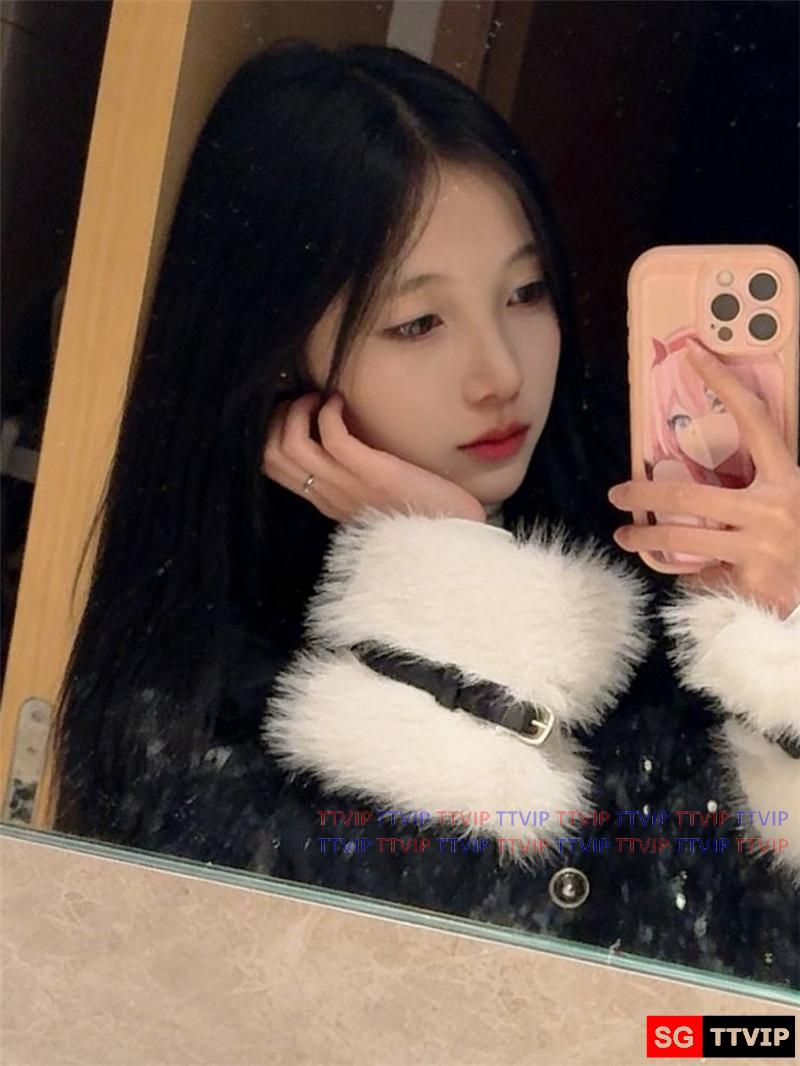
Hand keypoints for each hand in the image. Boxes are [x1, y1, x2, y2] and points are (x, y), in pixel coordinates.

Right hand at [262, 391, 486, 524]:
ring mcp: (347, 487)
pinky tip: (343, 403)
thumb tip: (340, 442)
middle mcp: (329, 496)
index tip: (296, 413)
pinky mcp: (373, 474)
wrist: (455, 533)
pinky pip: (332, 435)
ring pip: (290, 444)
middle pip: (271, 455)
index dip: (272, 432)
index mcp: (327, 501)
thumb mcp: (375, 495)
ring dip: (299, 409)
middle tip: (306, 401)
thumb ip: (354, 477)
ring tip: (321, 398)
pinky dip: (330, 410)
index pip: (272, 468)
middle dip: (279, 418)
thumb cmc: (422, 510)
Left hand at [608, 339, 799, 618]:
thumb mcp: (790, 505)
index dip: (725, 383)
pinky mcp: (751, 580)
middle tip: (618, 491)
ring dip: (645, 538)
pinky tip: (691, 575)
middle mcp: (775, 507)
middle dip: (644, 492)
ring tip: (625, 536)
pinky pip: (704, 572)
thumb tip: (707, 484)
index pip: (755, 419)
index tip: (695, 355)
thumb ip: (760, 489)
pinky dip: (694, 573)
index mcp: (789, 478)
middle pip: (689, 492)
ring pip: (682, 537)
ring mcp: (762, 546)